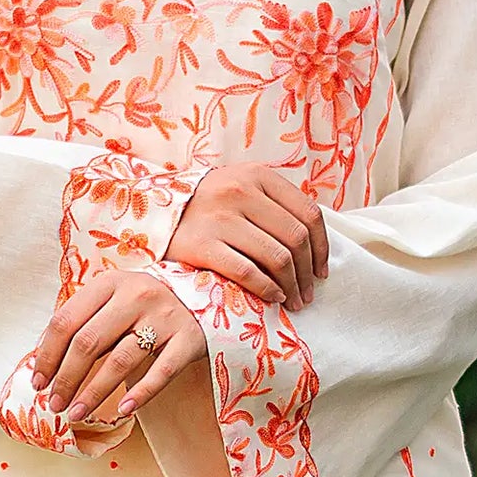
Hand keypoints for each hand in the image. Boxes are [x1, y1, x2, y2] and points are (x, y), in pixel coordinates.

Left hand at [32, 267, 205, 429]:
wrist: (199, 299)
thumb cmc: (142, 306)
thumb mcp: (112, 300)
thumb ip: (82, 322)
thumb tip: (45, 364)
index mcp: (109, 283)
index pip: (66, 321)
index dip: (47, 356)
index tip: (38, 383)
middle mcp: (137, 294)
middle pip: (88, 343)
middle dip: (66, 379)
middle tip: (54, 405)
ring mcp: (165, 316)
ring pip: (120, 361)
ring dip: (94, 393)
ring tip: (76, 415)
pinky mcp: (189, 339)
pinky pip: (161, 373)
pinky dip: (140, 394)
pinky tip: (122, 410)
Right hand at [165, 161, 327, 307]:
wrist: (153, 212)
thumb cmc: (207, 206)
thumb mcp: (242, 189)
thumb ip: (275, 205)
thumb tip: (314, 244)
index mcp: (258, 176)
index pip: (308, 213)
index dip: (322, 247)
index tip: (321, 271)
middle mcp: (241, 191)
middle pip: (295, 238)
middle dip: (308, 273)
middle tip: (307, 294)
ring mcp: (220, 218)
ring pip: (277, 257)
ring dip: (291, 286)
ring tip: (292, 301)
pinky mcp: (202, 245)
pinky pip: (248, 272)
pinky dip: (267, 290)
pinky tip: (272, 298)